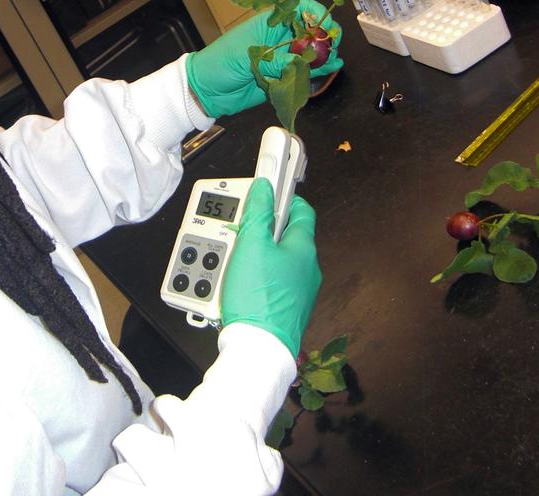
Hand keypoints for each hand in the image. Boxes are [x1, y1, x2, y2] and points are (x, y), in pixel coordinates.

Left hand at [185, 0, 342, 117]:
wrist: (207, 90)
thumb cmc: (220, 64)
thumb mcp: (245, 57)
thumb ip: (273, 60)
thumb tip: (299, 63)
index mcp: (269, 24)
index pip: (298, 9)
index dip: (314, 12)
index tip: (324, 23)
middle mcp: (280, 38)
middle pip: (310, 30)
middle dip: (324, 35)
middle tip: (331, 44)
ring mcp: (283, 58)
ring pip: (311, 51)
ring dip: (325, 53)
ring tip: (333, 58)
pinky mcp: (284, 77)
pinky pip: (306, 71)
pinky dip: (320, 69)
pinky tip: (333, 67)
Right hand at [221, 179, 320, 357]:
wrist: (259, 351)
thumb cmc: (257, 298)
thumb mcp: (250, 246)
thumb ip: (258, 213)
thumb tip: (265, 187)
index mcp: (303, 249)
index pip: (301, 210)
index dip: (282, 198)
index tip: (266, 192)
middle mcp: (307, 270)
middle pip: (283, 237)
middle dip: (259, 232)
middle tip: (237, 234)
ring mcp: (299, 292)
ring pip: (274, 263)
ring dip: (253, 258)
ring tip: (231, 264)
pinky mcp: (286, 311)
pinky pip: (270, 286)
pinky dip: (254, 281)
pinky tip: (236, 288)